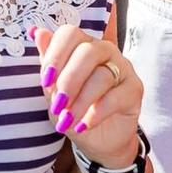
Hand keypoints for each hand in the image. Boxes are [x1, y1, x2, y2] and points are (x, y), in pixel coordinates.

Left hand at [32, 24, 142, 167]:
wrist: (96, 140)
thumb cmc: (73, 110)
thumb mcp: (53, 91)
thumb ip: (48, 63)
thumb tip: (36, 32)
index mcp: (81, 45)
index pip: (70, 34)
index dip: (56, 55)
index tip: (46, 81)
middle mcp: (104, 50)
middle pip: (87, 52)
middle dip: (68, 81)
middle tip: (58, 105)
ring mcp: (123, 67)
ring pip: (102, 76)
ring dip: (80, 102)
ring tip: (68, 120)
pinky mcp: (135, 88)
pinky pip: (116, 96)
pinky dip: (96, 113)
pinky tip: (85, 124)